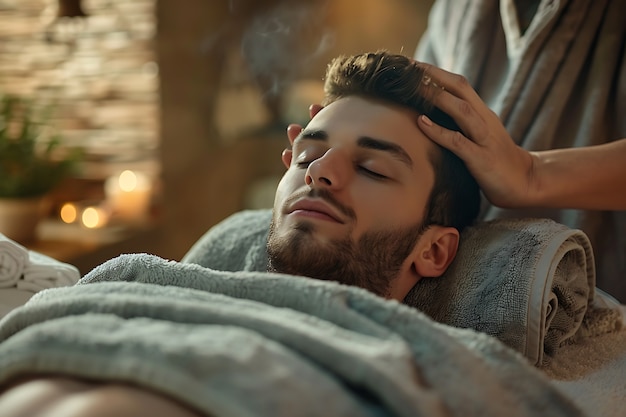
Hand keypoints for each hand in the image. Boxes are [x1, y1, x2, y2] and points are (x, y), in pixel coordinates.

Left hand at [415, 64, 537, 207]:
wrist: (526, 182)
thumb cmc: (495, 159)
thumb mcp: (478, 134)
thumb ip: (461, 121)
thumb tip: (430, 111)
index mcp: (482, 112)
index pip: (459, 83)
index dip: (436, 72)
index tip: (412, 63)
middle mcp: (484, 119)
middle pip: (459, 87)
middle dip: (433, 75)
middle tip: (408, 66)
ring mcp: (484, 138)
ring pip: (460, 110)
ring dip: (436, 96)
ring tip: (412, 87)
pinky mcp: (481, 159)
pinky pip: (458, 142)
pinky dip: (438, 131)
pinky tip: (421, 122)